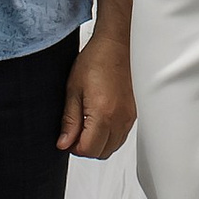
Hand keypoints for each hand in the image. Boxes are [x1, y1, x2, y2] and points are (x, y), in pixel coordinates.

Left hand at [59, 26, 135, 159]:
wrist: (116, 46)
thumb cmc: (96, 61)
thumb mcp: (73, 91)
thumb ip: (69, 121)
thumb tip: (64, 143)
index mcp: (103, 114)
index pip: (88, 149)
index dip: (73, 147)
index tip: (67, 137)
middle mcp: (120, 118)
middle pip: (102, 153)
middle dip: (85, 147)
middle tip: (74, 131)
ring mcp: (130, 117)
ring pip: (113, 147)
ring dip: (98, 143)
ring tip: (87, 124)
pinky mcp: (134, 113)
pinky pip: (121, 136)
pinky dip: (109, 136)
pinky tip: (99, 121)